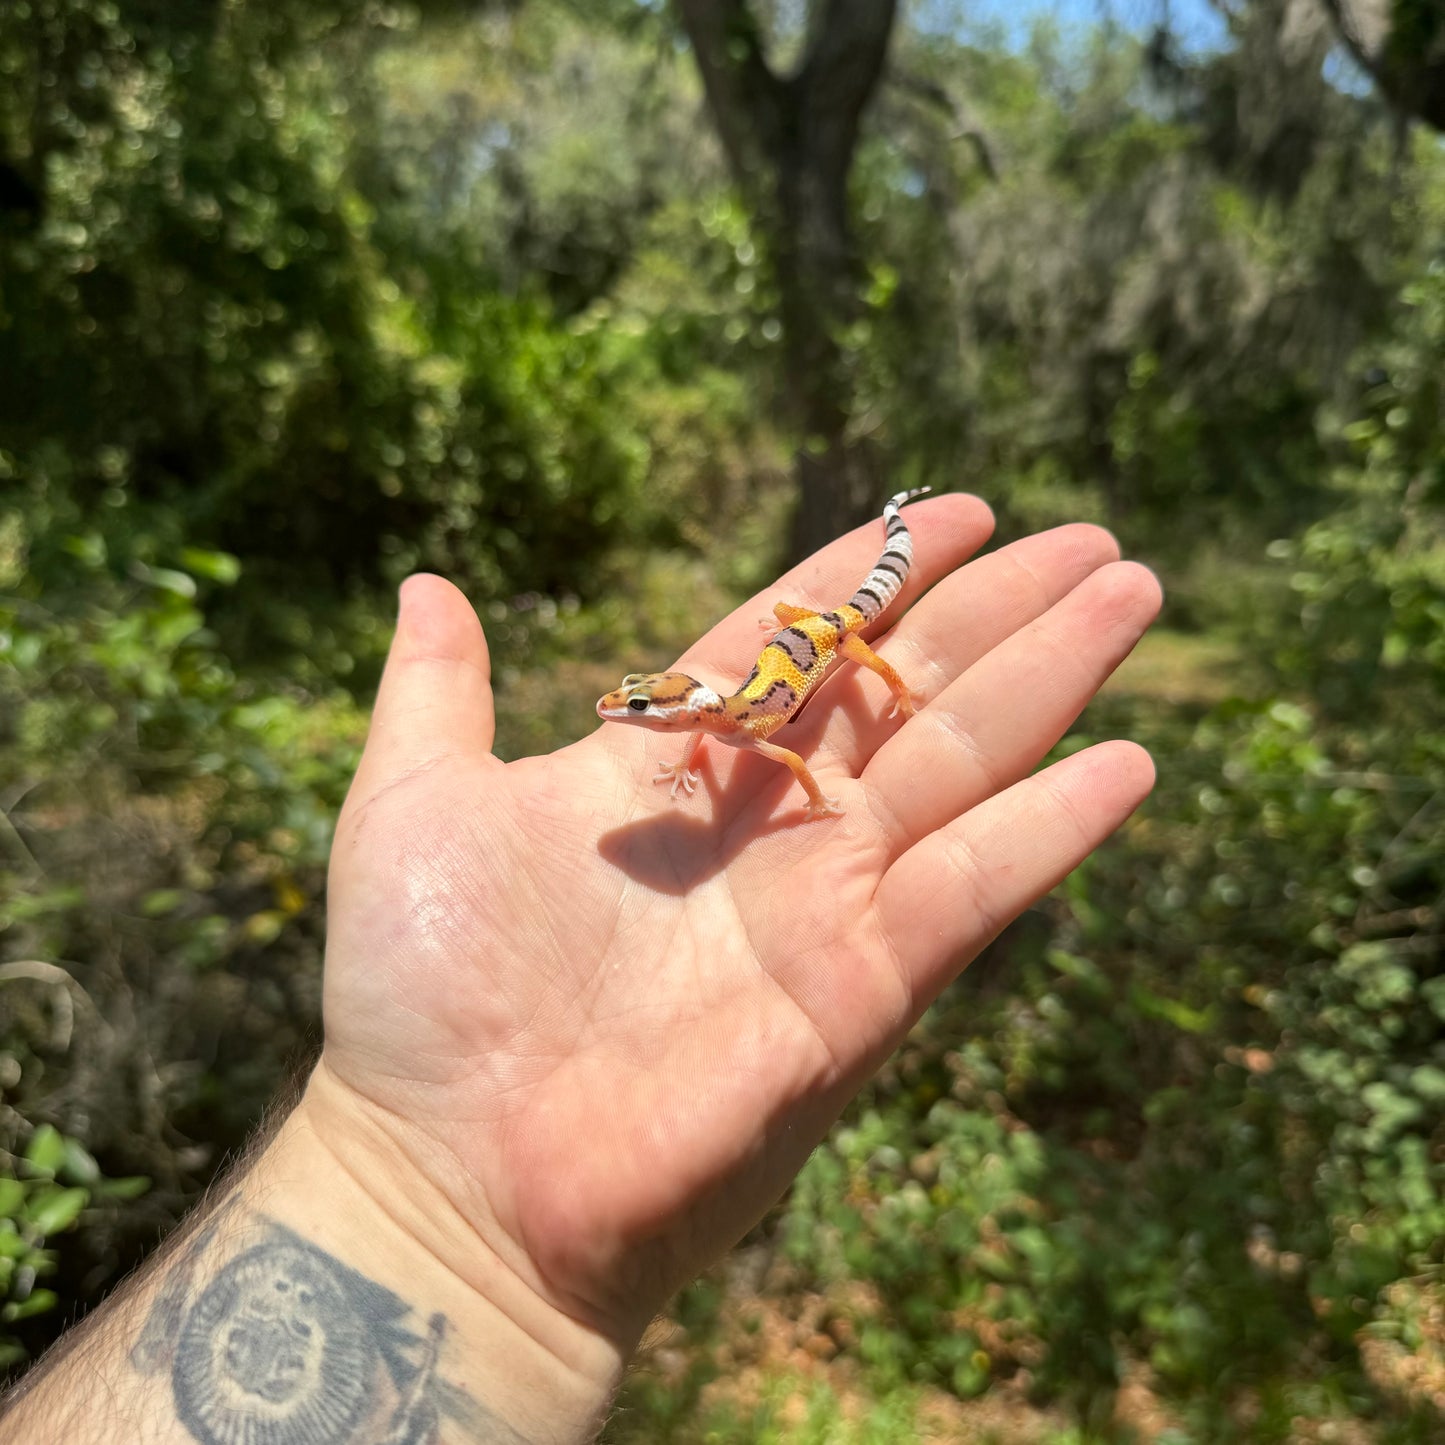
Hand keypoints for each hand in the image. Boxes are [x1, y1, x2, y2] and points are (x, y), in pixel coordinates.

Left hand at [318, 495, 1159, 1357]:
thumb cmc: (421, 997)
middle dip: (998, 611)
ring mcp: (824, 901)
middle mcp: (766, 825)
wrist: (456, 1172)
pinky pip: (974, 888)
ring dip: (1052, 679)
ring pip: (961, 763)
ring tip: (1131, 593)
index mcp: (674, 767)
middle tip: (1092, 541)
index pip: (799, 640)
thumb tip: (427, 584)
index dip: (876, 574)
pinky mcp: (864, 985)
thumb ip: (438, 691)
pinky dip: (1052, 828)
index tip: (955, 511)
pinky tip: (1129, 761)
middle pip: (905, 689)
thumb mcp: (413, 805)